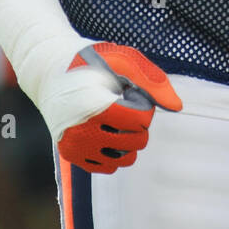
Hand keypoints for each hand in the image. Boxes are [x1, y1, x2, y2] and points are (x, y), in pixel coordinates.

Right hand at [43, 42, 181, 173]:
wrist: (51, 72)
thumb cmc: (92, 63)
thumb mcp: (123, 60)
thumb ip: (152, 81)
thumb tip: (178, 107)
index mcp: (96, 107)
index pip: (141, 122)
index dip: (142, 105)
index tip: (127, 93)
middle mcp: (83, 132)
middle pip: (136, 142)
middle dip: (137, 124)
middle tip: (120, 105)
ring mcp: (76, 147)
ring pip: (124, 159)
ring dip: (128, 141)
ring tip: (114, 120)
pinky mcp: (72, 156)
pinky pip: (107, 167)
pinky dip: (113, 153)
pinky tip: (106, 132)